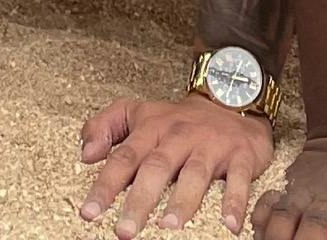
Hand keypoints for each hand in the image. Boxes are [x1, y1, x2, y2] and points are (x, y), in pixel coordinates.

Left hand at [80, 94, 274, 232]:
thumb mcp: (137, 112)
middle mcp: (179, 136)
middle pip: (156, 168)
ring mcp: (210, 146)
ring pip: (195, 174)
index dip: (106, 185)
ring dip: (182, 201)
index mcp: (151, 128)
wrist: (230, 100)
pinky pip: (239, 179)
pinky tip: (229, 226)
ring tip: (168, 228)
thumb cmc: (177, 119)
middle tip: (124, 231)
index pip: (124, 157)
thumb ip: (105, 126)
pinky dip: (235, 201)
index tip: (89, 213)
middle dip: (139, 200)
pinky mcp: (240, 156)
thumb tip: (85, 154)